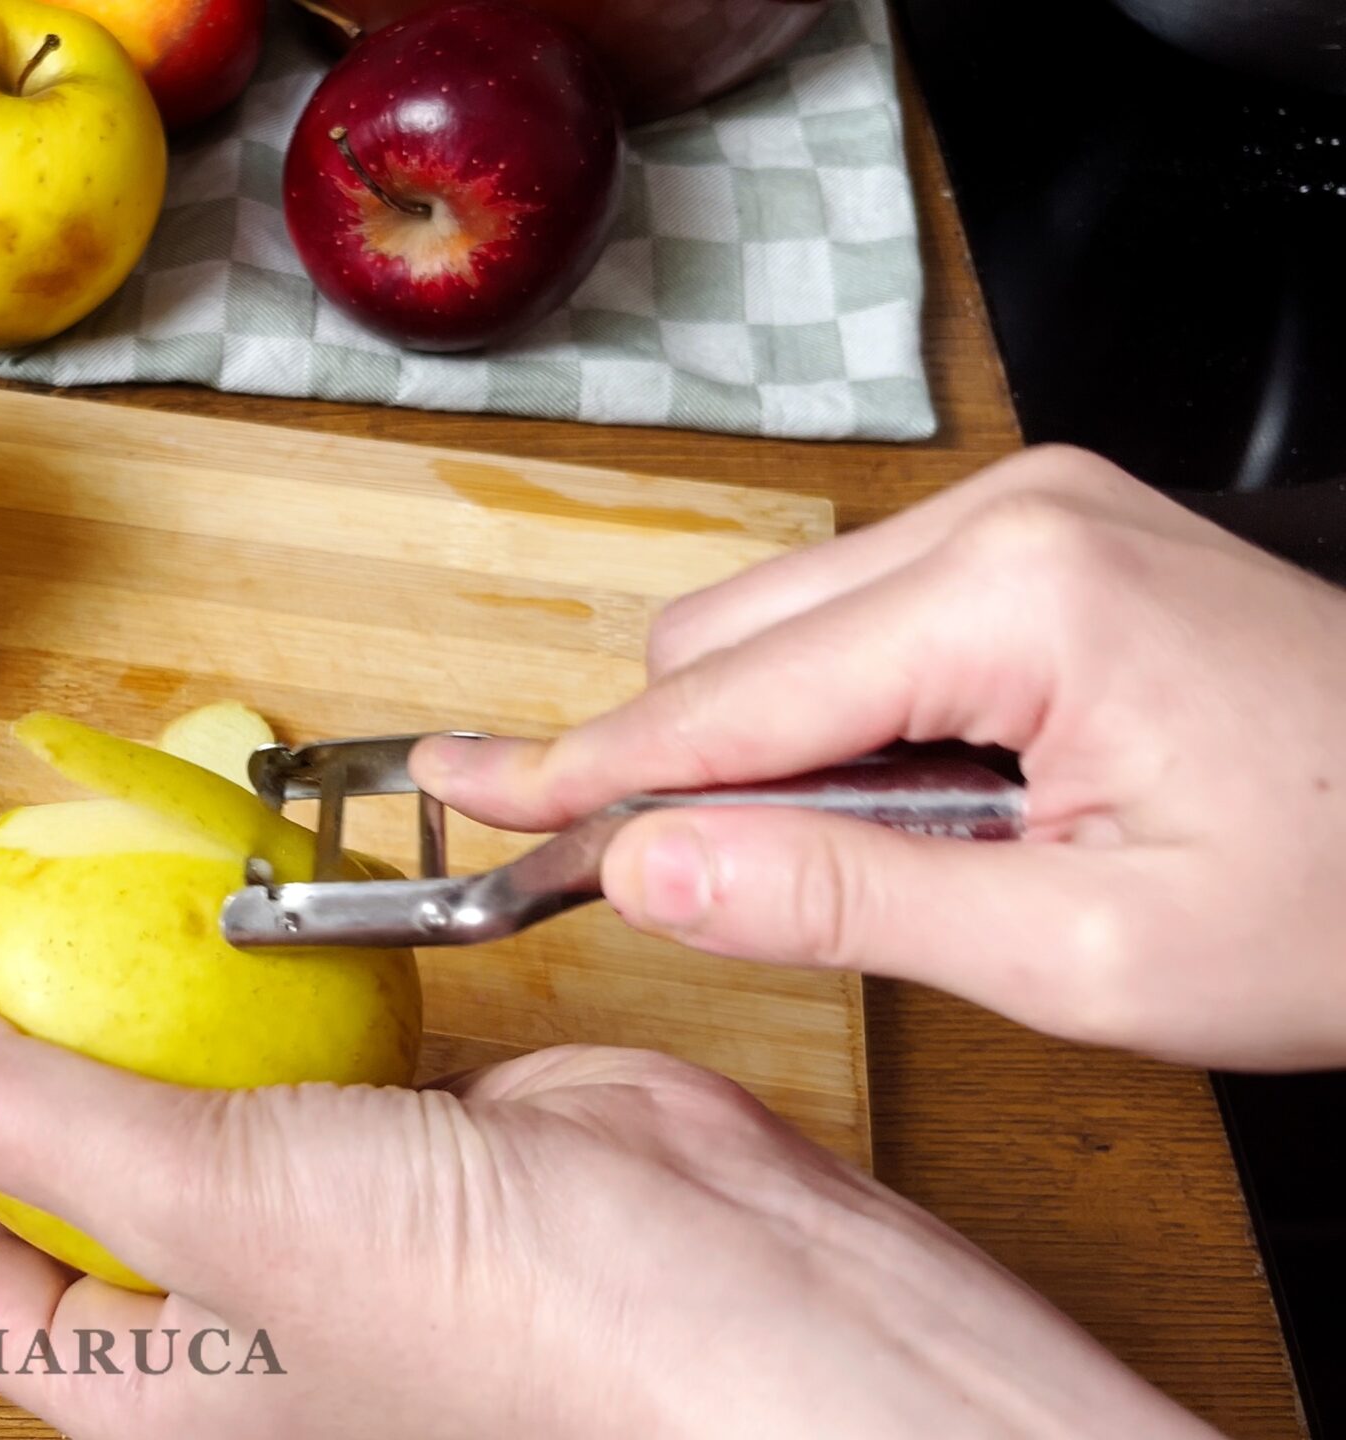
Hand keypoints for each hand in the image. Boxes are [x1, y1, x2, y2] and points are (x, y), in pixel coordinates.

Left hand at [0, 984, 1212, 1439]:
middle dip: (24, 1063)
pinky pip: (314, 1048)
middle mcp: (231, 1316)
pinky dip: (283, 978)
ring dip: (147, 1005)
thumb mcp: (203, 1200)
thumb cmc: (475, 1313)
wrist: (740, 1299)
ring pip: (189, 1100)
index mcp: (153, 1392)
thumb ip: (21, 1111)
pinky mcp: (426, 1138)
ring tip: (98, 900)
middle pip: (68, 1186)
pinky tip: (253, 915)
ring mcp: (330, 1220)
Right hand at [413, 447, 1345, 1069]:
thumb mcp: (1083, 955)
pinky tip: (930, 803)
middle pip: (725, 641)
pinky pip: (861, 619)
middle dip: (682, 769)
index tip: (455, 796)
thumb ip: (841, 902)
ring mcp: (1030, 514)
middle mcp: (1010, 515)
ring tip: (903, 861)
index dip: (579, 775)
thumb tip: (647, 867)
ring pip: (779, 627)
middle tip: (685, 890)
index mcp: (1017, 595)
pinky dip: (840, 718)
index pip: (721, 702)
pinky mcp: (1044, 541)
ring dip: (771, 750)